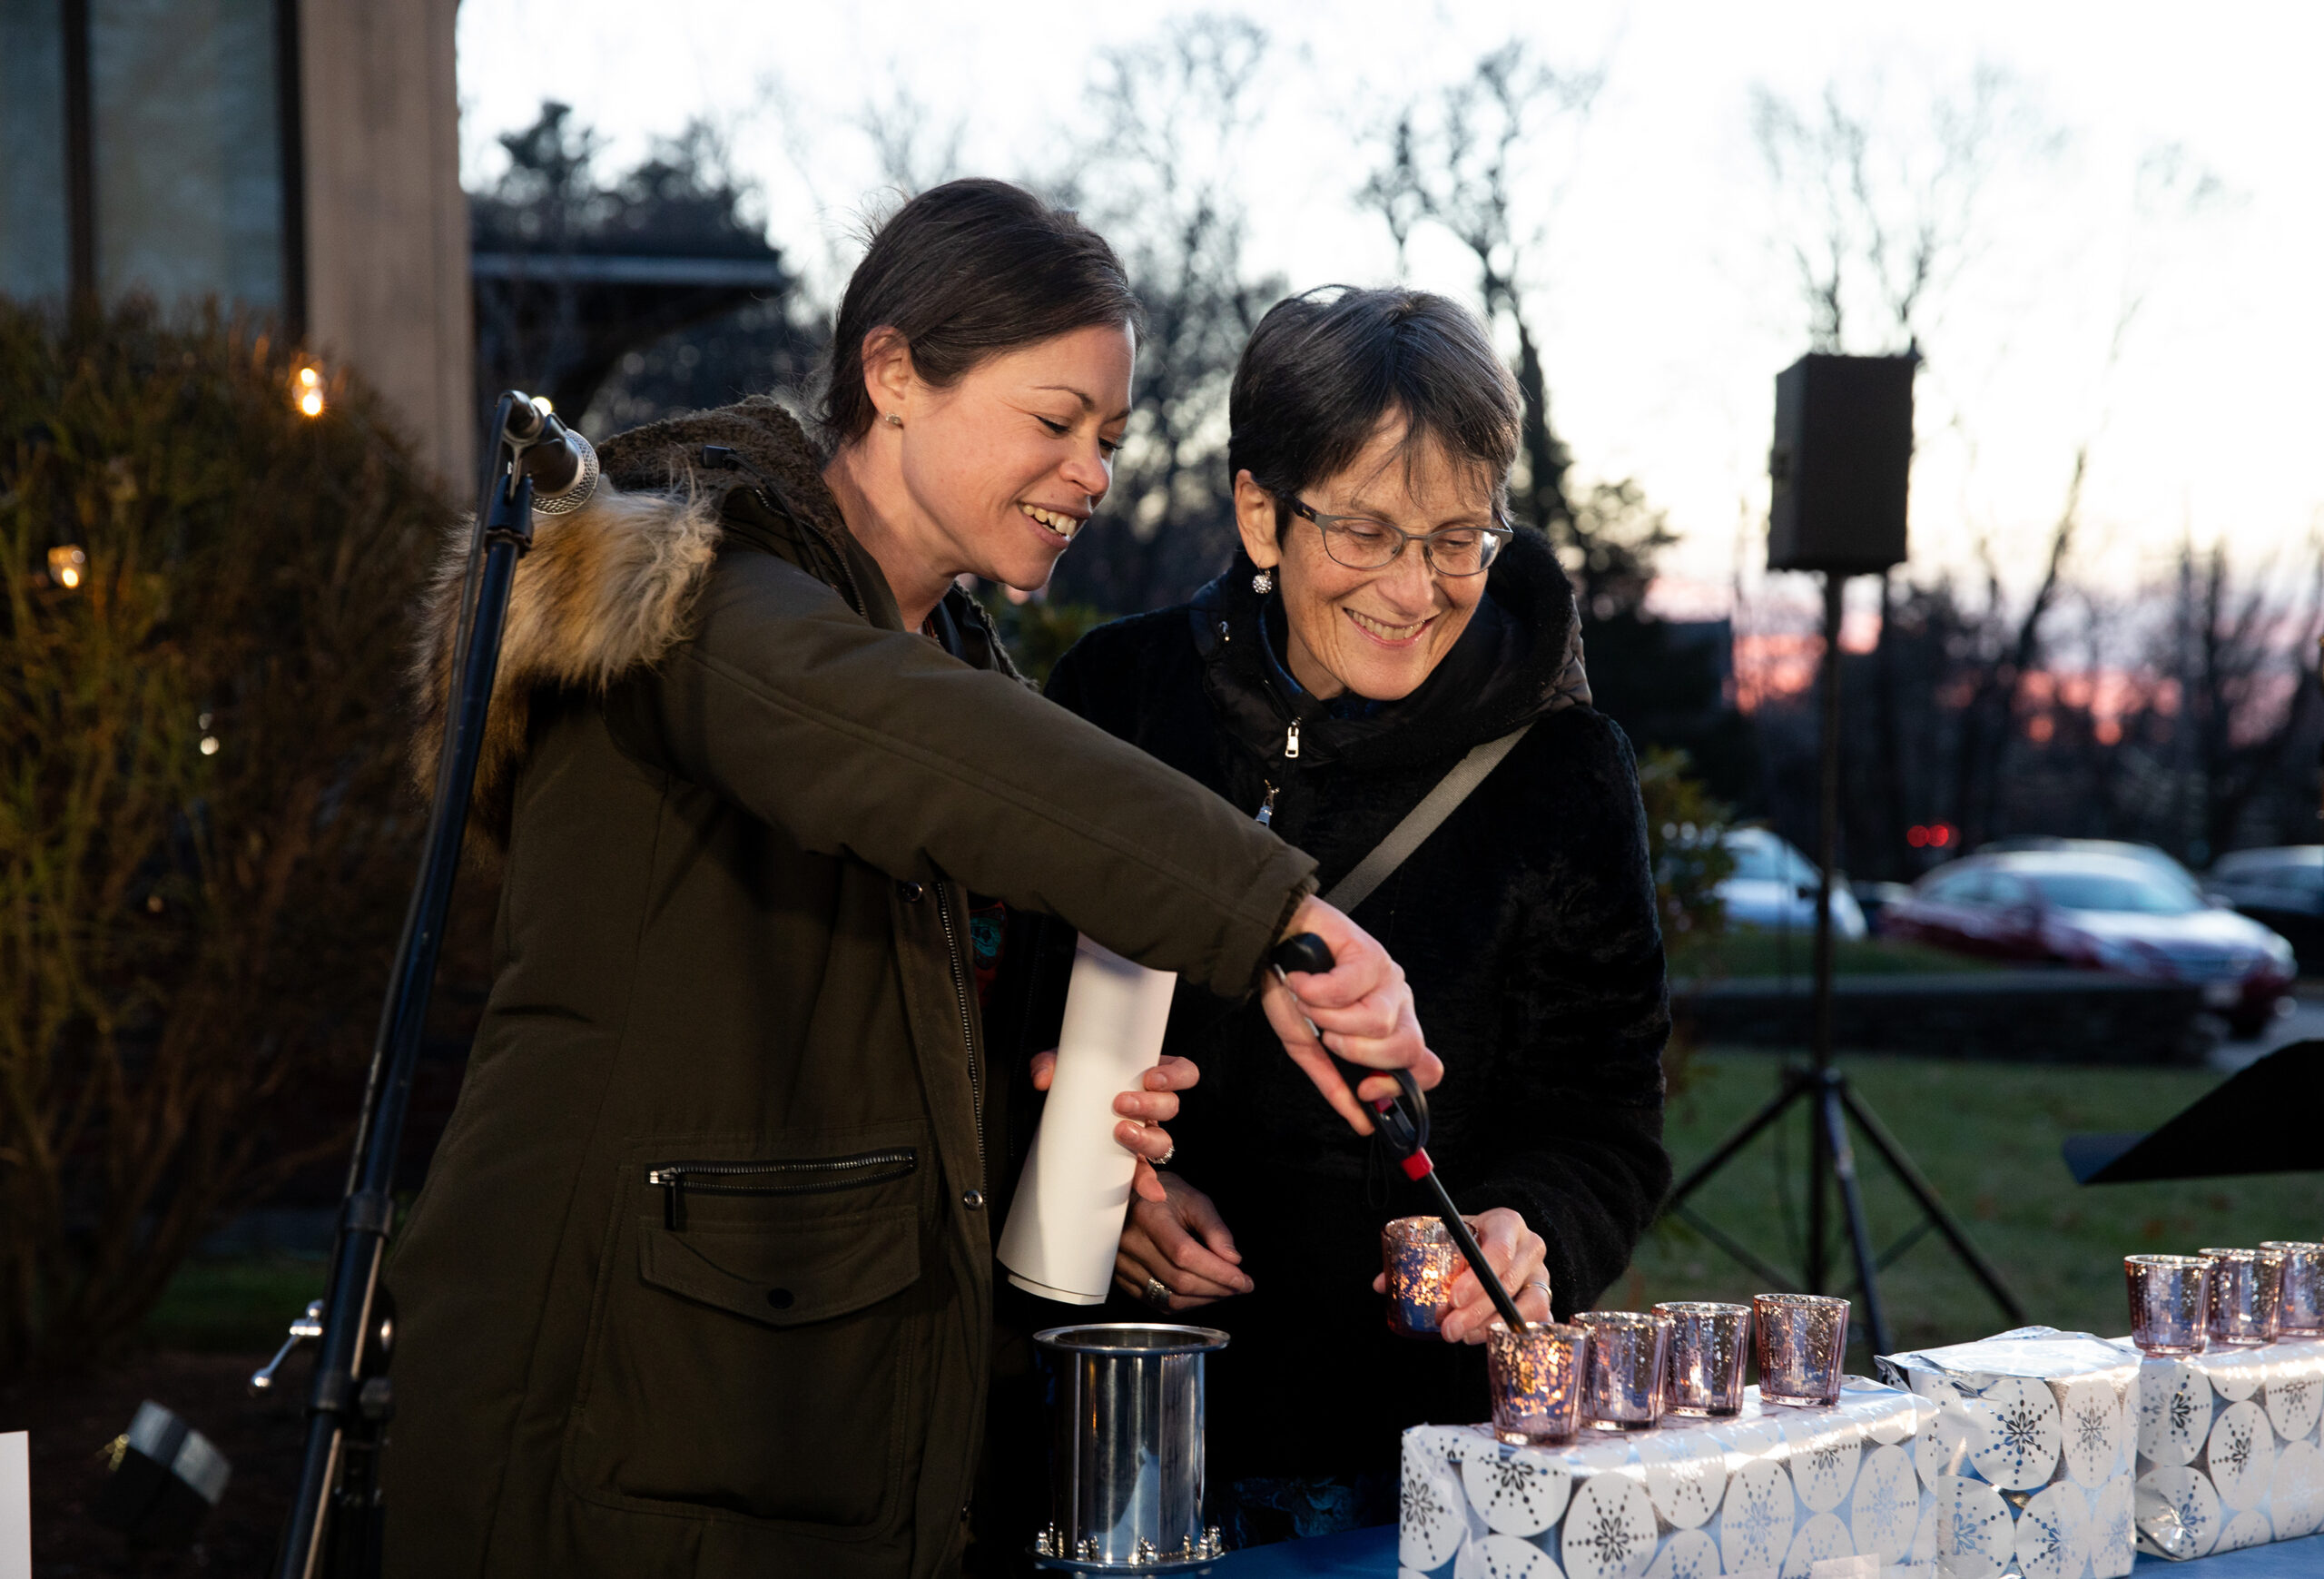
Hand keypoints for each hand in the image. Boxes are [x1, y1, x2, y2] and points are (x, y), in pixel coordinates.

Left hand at [1030, 1049, 1198, 1203]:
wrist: (1047, 1115)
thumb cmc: (1068, 1081)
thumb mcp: (1060, 1066)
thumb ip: (1049, 1064)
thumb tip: (1042, 1079)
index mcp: (1144, 1076)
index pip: (1181, 1071)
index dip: (1175, 1075)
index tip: (1151, 1078)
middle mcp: (1148, 1106)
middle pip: (1171, 1106)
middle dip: (1150, 1105)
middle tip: (1120, 1103)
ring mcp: (1140, 1135)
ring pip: (1162, 1140)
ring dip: (1147, 1138)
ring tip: (1121, 1133)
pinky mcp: (1127, 1162)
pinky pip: (1145, 1173)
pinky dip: (1149, 1182)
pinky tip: (1150, 1191)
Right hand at [1113, 1173, 1251, 1311]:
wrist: (1131, 1197)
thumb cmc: (1164, 1195)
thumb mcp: (1194, 1200)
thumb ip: (1214, 1228)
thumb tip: (1232, 1259)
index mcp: (1148, 1217)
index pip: (1185, 1254)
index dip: (1217, 1271)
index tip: (1241, 1278)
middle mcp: (1131, 1243)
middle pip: (1179, 1280)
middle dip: (1217, 1288)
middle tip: (1240, 1286)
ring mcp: (1123, 1264)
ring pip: (1169, 1298)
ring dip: (1204, 1299)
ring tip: (1224, 1290)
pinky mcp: (1123, 1279)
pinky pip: (1158, 1303)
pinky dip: (1186, 1304)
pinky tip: (1202, 1294)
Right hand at [1262, 896, 1442, 1133]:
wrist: (1272, 942)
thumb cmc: (1293, 991)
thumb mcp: (1309, 1046)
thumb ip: (1333, 1082)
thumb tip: (1360, 1122)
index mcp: (1391, 1031)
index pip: (1426, 1068)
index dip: (1399, 1086)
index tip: (1365, 1088)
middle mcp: (1398, 1005)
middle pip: (1408, 1049)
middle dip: (1360, 1053)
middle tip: (1328, 1037)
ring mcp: (1388, 979)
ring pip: (1379, 1023)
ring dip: (1330, 1020)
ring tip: (1310, 1004)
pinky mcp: (1371, 954)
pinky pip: (1347, 991)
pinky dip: (1314, 994)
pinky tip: (1303, 982)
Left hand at [1369, 1208, 1550, 1342]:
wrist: (1503, 1238)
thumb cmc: (1472, 1237)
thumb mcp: (1448, 1234)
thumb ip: (1418, 1254)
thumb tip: (1380, 1284)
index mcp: (1508, 1223)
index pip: (1499, 1249)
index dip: (1476, 1278)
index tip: (1452, 1298)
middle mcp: (1531, 1247)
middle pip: (1508, 1282)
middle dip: (1476, 1310)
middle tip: (1448, 1329)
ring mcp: (1542, 1273)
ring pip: (1526, 1306)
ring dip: (1490, 1325)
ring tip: (1460, 1335)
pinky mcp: (1545, 1297)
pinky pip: (1535, 1320)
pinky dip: (1507, 1331)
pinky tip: (1480, 1337)